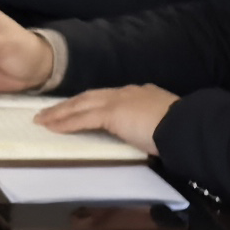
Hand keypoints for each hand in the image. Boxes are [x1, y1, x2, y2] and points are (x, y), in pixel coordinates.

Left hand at [38, 83, 174, 149]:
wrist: (187, 126)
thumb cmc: (182, 130)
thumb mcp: (165, 124)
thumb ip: (152, 126)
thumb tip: (148, 137)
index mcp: (141, 94)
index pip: (109, 97)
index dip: (90, 102)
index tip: (78, 107)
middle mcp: (127, 92)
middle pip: (89, 97)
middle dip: (68, 105)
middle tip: (49, 112)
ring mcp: (118, 101)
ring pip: (81, 105)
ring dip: (60, 113)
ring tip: (43, 120)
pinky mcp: (111, 113)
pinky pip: (82, 119)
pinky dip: (66, 123)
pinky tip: (52, 127)